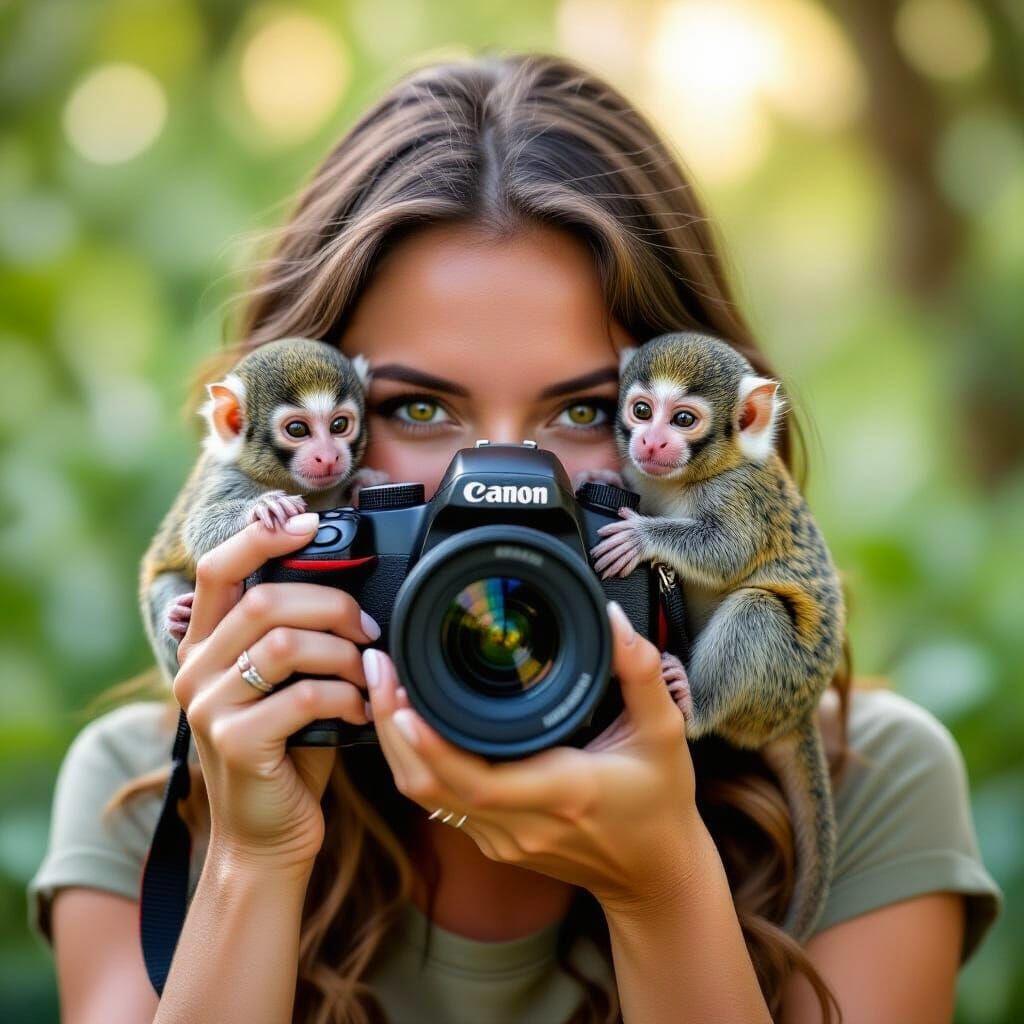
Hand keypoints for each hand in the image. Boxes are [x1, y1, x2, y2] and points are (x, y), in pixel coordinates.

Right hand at [172, 512, 379, 870]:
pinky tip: (359, 711)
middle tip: (368, 631)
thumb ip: (294, 637)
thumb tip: (349, 589)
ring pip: (285, 644)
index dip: (264, 537)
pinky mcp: (235, 742)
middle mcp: (196, 669)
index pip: (219, 568)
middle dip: (332, 606)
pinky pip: (302, 696)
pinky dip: (345, 696)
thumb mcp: (283, 685)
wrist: (266, 837)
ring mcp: (209, 707)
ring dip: (342, 654)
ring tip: (367, 674)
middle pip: (265, 601)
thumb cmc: (287, 752)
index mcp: (205, 645)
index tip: (310, 524)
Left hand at [363, 601, 702, 910]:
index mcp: (562, 792)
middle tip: (380, 667)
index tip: (402, 701)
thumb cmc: (659, 802)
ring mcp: (502, 839)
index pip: (478, 780)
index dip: (432, 745)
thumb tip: (611, 618)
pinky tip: (406, 720)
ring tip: (384, 683)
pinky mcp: (493, 841)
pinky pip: (438, 801)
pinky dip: (415, 760)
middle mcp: (522, 823)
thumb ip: (641, 672)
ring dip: (396, 742)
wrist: (654, 874)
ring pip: (425, 796)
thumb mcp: (664, 732)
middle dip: (393, 727)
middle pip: (431, 785)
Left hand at [591, 507, 646, 578]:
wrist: (666, 535)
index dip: (608, 529)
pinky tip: (619, 574)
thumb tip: (621, 510)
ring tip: (603, 573)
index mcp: (630, 526)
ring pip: (621, 556)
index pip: (617, 527)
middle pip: (615, 545)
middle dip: (604, 555)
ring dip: (611, 566)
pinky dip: (626, 569)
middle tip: (595, 562)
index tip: (599, 533)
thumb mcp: (639, 519)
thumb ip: (629, 515)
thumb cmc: (650, 528)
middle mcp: (632, 535)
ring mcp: (637, 545)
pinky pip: (632, 562)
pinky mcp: (643, 553)